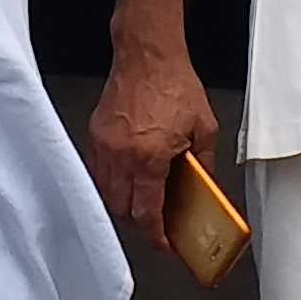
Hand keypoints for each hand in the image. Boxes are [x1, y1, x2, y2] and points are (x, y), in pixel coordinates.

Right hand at [87, 41, 216, 233]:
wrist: (147, 55)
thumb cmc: (174, 84)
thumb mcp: (205, 128)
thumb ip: (204, 164)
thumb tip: (205, 189)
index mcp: (150, 157)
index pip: (147, 212)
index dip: (155, 235)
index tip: (163, 244)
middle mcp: (122, 155)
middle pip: (120, 209)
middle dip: (137, 222)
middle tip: (155, 223)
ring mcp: (105, 145)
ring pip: (105, 193)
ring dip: (122, 203)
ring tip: (141, 201)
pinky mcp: (95, 134)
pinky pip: (97, 171)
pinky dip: (110, 182)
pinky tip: (126, 178)